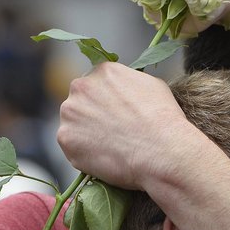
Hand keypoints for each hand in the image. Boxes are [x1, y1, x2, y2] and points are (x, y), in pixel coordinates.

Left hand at [58, 62, 201, 189]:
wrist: (161, 151)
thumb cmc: (163, 120)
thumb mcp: (153, 87)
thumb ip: (130, 83)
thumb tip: (125, 91)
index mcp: (103, 71)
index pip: (97, 84)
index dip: (107, 101)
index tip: (117, 115)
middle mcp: (81, 87)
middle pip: (81, 101)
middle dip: (93, 115)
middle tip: (112, 132)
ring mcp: (70, 113)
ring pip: (74, 123)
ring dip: (86, 133)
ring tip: (110, 147)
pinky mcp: (65, 138)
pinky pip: (72, 146)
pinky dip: (84, 153)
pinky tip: (105, 157)